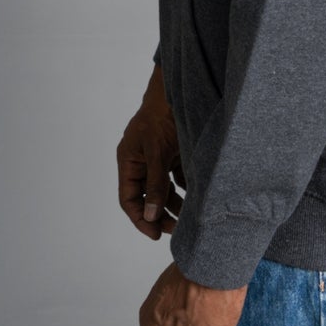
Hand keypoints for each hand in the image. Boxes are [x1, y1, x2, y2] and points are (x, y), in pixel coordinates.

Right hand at [117, 65, 185, 240]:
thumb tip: (151, 215)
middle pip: (147, 197)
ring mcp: (158, 158)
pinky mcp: (174, 154)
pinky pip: (177, 179)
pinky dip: (185, 190)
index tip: (155, 234)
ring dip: (174, 204)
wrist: (179, 91)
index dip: (140, 218)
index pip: (129, 198)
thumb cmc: (160, 117)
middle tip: (175, 229)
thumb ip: (155, 184)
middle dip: (159, 214)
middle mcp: (141, 162)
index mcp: (129, 161)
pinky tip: (196, 199)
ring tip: (189, 218)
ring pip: (164, 190)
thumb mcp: (157, 153)